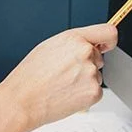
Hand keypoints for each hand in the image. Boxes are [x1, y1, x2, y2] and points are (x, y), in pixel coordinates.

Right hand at [0, 22, 117, 130]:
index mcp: (74, 39)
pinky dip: (84, 95)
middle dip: (87, 65)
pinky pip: (95, 92)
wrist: (23, 100)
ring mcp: (91, 73)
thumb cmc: (30, 76)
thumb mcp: (49, 47)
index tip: (106, 46)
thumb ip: (73, 43)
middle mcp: (85, 53)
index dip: (109, 40)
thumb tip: (89, 45)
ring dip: (84, 81)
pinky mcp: (94, 92)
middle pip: (99, 58)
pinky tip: (67, 94)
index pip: (108, 32)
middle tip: (65, 74)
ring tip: (62, 85)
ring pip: (96, 76)